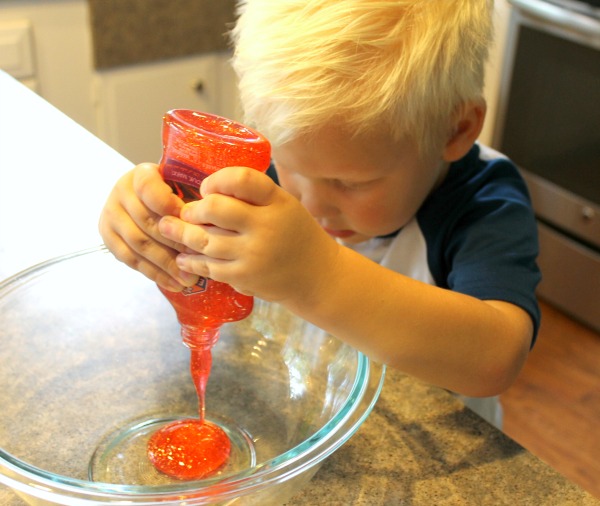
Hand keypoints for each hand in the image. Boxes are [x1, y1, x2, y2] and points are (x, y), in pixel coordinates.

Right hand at [98, 163, 198, 290]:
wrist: (141, 196)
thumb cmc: (173, 192)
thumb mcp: (182, 185)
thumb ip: (192, 197)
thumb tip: (212, 222)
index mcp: (140, 174)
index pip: (150, 190)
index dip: (170, 207)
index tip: (193, 222)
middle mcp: (121, 191)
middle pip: (147, 222)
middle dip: (175, 244)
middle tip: (198, 260)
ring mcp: (111, 214)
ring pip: (139, 244)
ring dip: (166, 265)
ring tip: (189, 279)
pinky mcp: (107, 236)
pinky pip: (130, 259)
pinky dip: (154, 274)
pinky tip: (173, 284)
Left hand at [158, 167, 339, 303]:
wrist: (317, 276)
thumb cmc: (296, 235)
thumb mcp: (285, 205)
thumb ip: (254, 196)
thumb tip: (208, 188)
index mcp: (277, 201)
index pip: (241, 180)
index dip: (216, 180)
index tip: (207, 188)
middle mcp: (266, 226)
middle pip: (215, 209)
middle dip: (193, 209)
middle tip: (185, 212)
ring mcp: (254, 254)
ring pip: (205, 240)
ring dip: (183, 234)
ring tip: (170, 230)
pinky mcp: (245, 277)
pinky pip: (209, 266)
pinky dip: (191, 260)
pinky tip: (184, 257)